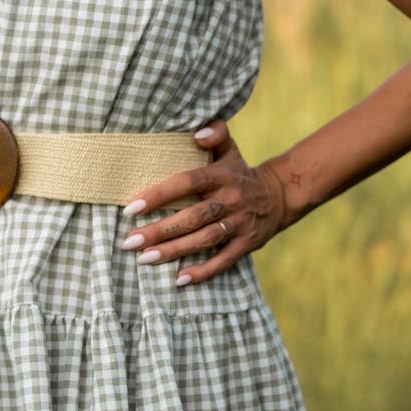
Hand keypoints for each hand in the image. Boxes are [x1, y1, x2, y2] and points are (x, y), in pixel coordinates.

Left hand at [117, 118, 290, 285]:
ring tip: (144, 259)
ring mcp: (240, 223)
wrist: (280, 195)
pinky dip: (203, 271)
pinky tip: (179, 279)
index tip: (132, 208)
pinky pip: (224, 260)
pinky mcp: (247, 244)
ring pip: (204, 239)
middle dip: (159, 230)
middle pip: (193, 216)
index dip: (160, 195)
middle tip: (129, 241)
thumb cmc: (240, 173)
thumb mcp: (230, 150)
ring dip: (174, 251)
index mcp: (223, 175)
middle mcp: (232, 200)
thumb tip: (197, 132)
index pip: (188, 182)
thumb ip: (215, 134)